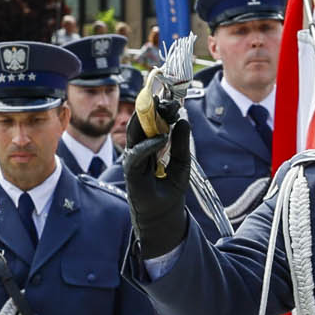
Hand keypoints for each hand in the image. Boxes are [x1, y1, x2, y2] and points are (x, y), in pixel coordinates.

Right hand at [121, 110, 194, 258]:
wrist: (164, 215)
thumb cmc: (170, 190)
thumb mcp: (182, 163)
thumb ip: (181, 144)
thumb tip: (183, 121)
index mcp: (150, 146)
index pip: (152, 123)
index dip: (160, 110)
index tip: (172, 100)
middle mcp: (139, 150)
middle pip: (141, 124)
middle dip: (152, 110)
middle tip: (164, 99)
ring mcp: (133, 160)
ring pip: (135, 134)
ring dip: (146, 120)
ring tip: (161, 109)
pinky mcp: (131, 172)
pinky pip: (137, 154)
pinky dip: (149, 145)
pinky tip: (162, 137)